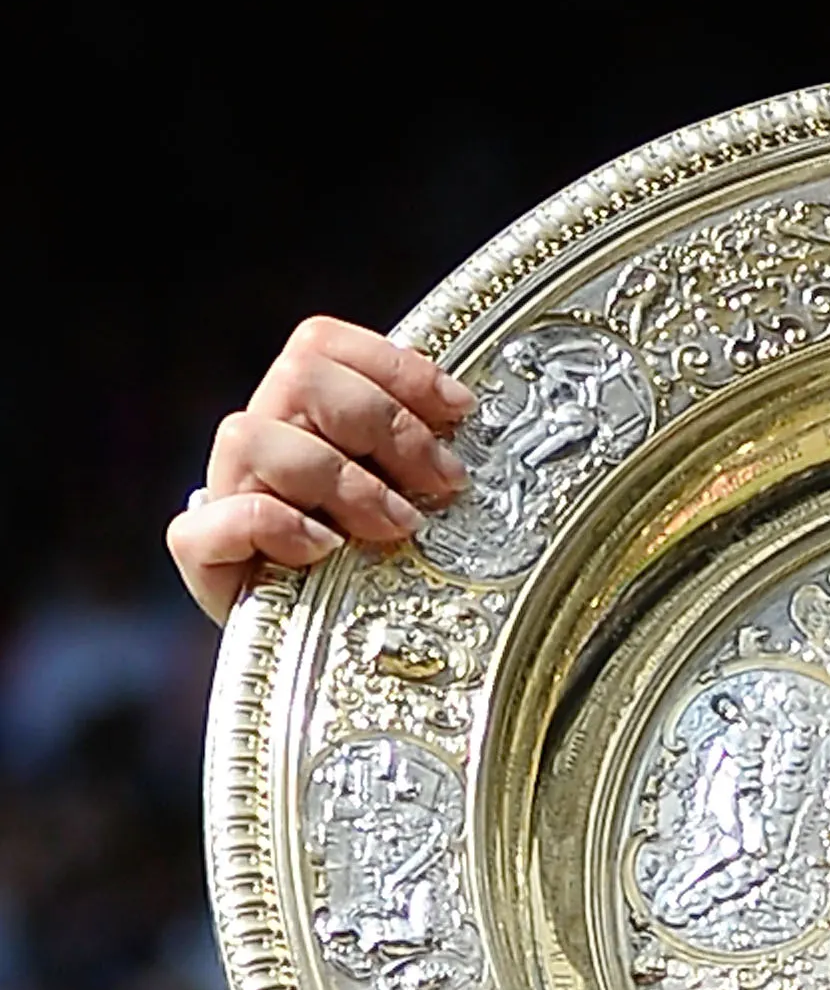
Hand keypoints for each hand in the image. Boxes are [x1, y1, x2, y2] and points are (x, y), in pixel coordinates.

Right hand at [165, 318, 470, 624]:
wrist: (317, 645)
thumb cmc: (371, 567)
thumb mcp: (406, 499)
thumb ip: (416, 455)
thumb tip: (466, 424)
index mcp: (300, 411)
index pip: (323, 344)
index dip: (395, 366)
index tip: (460, 411)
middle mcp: (257, 439)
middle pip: (300, 377)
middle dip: (384, 425)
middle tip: (440, 482)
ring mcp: (224, 492)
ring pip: (252, 436)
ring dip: (339, 479)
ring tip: (396, 527)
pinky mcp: (203, 552)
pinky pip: (219, 517)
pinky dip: (278, 525)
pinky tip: (325, 550)